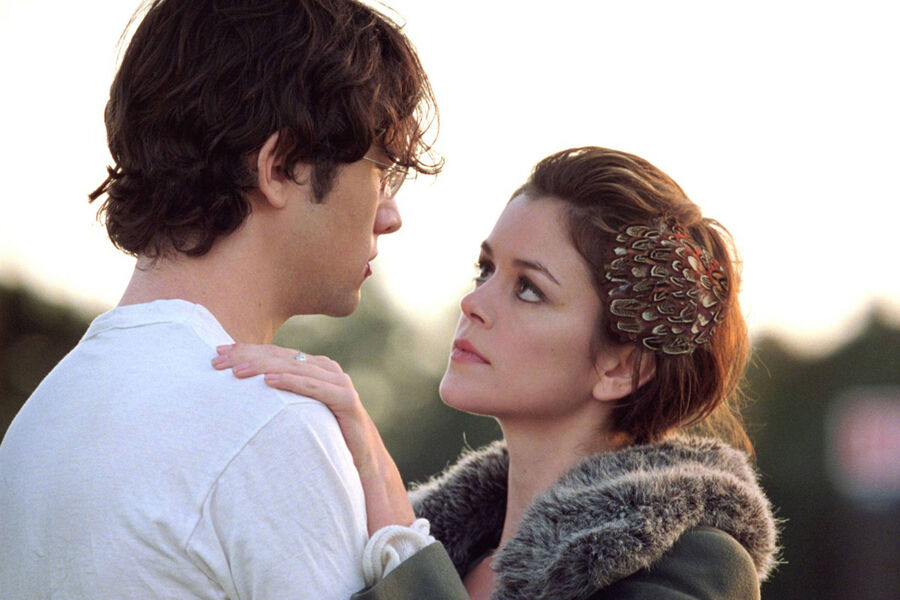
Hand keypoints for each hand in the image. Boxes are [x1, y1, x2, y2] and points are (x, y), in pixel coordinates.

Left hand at [212, 343, 414, 532]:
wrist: (363, 464)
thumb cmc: (326, 439)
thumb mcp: (297, 415)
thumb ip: (279, 400)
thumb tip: (239, 395)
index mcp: (314, 368)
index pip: (275, 353)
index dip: (246, 350)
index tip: (217, 352)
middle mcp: (327, 369)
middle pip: (282, 356)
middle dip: (247, 356)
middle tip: (216, 359)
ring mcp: (339, 383)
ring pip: (295, 367)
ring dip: (263, 366)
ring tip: (235, 371)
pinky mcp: (346, 401)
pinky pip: (315, 388)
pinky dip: (291, 382)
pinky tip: (269, 381)